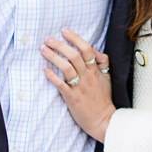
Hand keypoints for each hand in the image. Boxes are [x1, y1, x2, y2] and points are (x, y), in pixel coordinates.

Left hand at [42, 28, 114, 142]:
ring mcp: (80, 87)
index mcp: (96, 71)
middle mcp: (88, 77)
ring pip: (66, 68)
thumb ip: (103, 63)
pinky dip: (52, 77)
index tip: (64, 31)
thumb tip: (95, 49)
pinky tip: (45, 70)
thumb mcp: (108, 78)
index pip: (87, 49)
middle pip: (74, 56)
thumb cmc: (103, 100)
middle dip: (60, 45)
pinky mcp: (73, 98)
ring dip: (54, 57)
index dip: (75, 38)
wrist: (104, 120)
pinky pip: (61, 85)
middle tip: (48, 39)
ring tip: (43, 50)